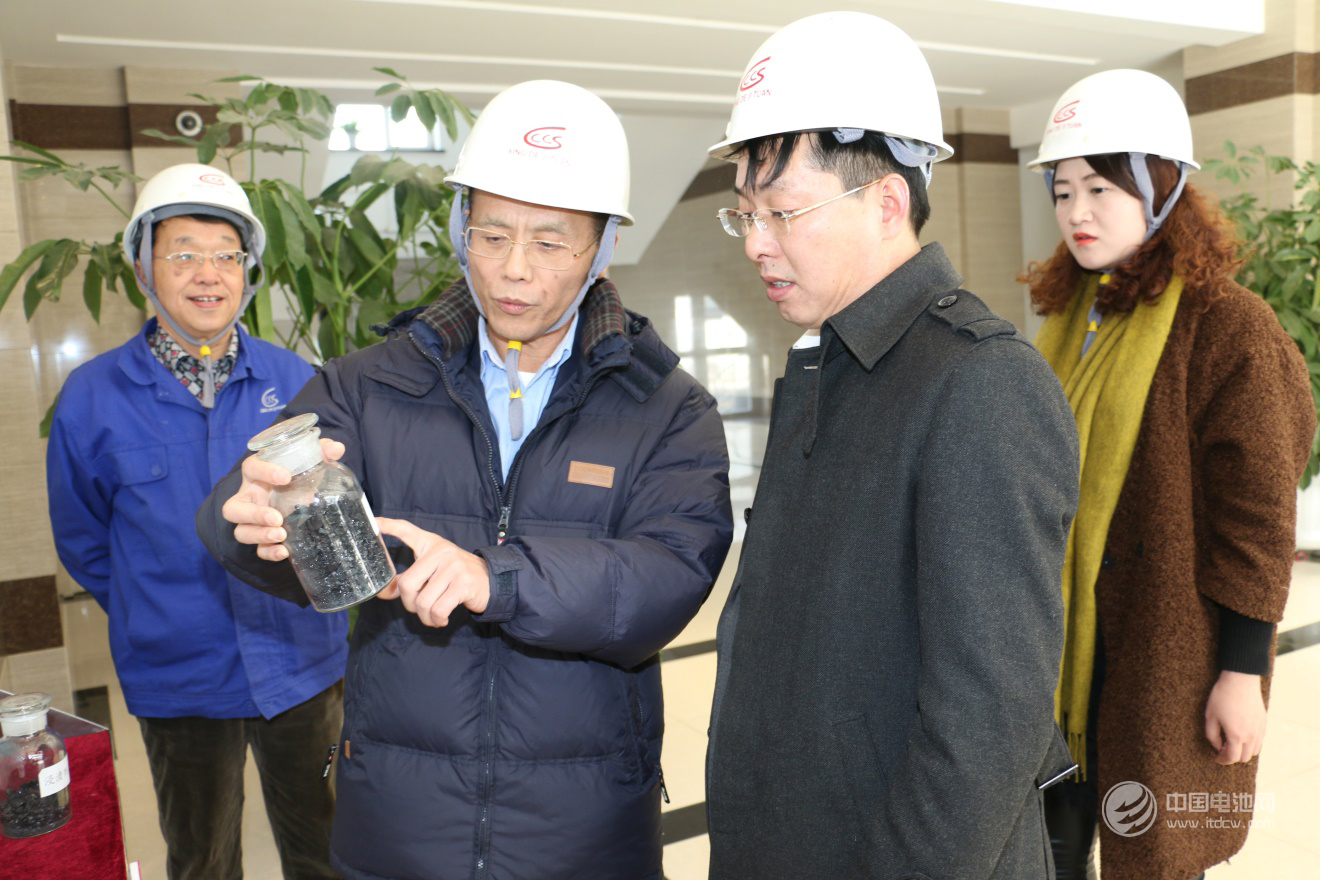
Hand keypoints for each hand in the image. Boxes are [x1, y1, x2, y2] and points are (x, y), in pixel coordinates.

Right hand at [221, 438, 344, 561]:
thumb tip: (336, 448)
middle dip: (253, 515)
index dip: (264, 471)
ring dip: (259, 535)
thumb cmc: (297, 472)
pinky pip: (258, 550)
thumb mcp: (309, 459)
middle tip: (277, 517)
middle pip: (233, 508)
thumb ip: (322, 451)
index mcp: (257, 475)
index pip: (251, 468)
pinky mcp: (263, 537)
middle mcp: (250, 498)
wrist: (302, 492)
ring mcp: (253, 521)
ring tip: (281, 535)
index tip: (286, 476)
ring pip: (241, 531)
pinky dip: (269, 553)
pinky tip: (285, 552)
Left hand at [375, 518, 489, 627]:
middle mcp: (441, 552)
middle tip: (418, 608)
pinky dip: (437, 620)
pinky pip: (438, 610)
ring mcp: (453, 567)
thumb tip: (383, 592)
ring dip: (425, 616)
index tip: (374, 523)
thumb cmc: (455, 576)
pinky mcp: (463, 584)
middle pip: (408, 584)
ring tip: (432, 616)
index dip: (389, 527)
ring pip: (423, 601)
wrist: (491, 581)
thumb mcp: (433, 572)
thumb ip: (409, 580)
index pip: (407, 530)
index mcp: (430, 544)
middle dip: (409, 604)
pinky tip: (441, 619)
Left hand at [1204, 670, 1266, 764]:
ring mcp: (1259, 730)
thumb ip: (1212, 736)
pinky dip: (1251, 744)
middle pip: (1244, 758)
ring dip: (1243, 751)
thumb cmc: (1222, 697)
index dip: (1223, 760)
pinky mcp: (1263, 723)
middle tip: (1222, 749)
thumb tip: (1217, 747)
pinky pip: (1259, 741)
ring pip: (1254, 751)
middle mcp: (1251, 736)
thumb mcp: (1210, 716)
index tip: (1216, 758)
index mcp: (1236, 735)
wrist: (1240, 681)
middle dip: (1232, 757)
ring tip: (1231, 742)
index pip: (1232, 758)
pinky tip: (1241, 735)